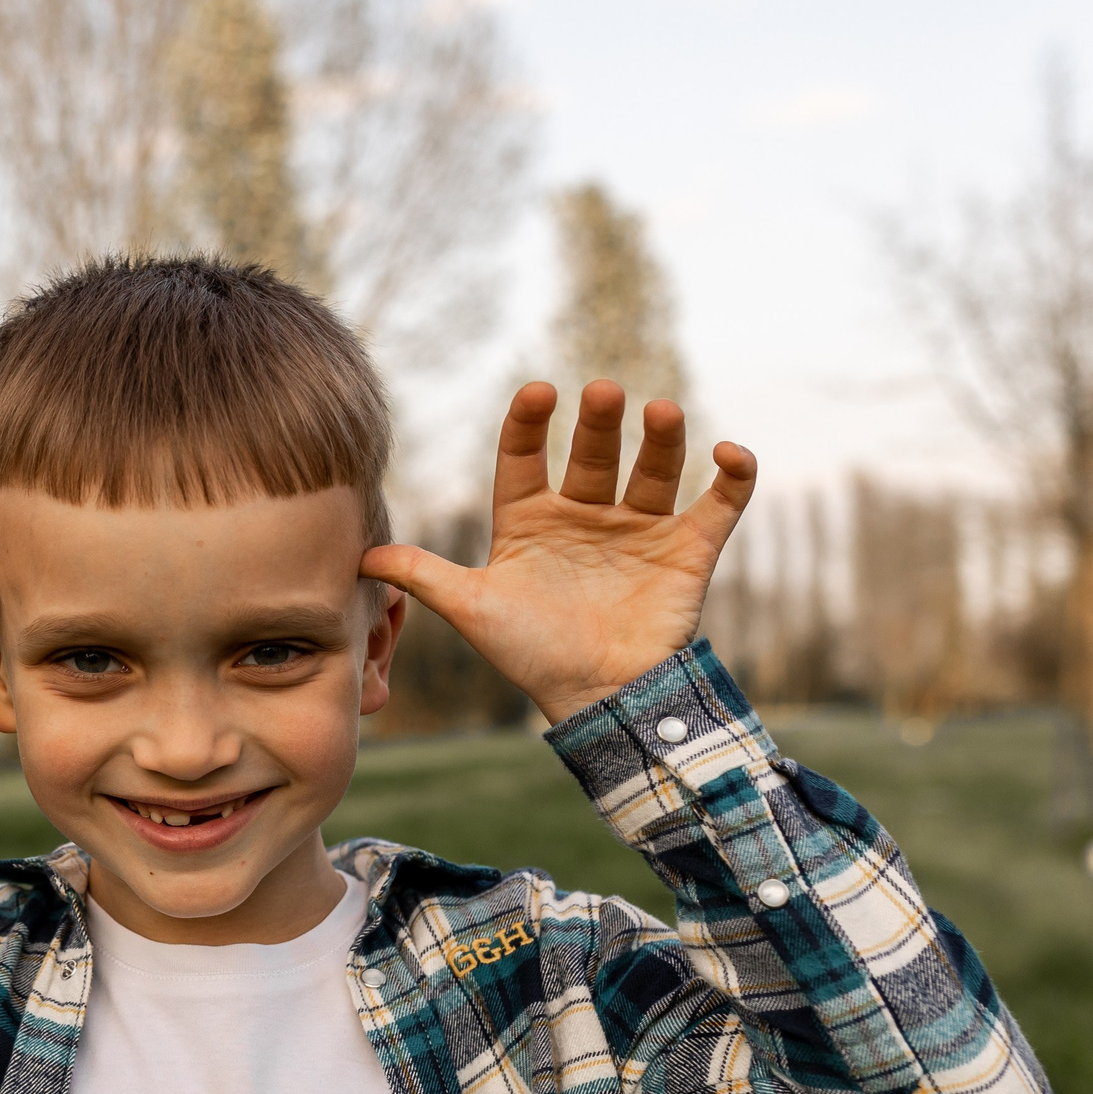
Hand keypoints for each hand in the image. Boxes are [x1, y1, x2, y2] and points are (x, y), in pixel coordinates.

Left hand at [361, 379, 756, 725]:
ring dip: (661, 440)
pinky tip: (730, 453)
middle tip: (602, 393)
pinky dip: (732, 479)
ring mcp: (638, 529)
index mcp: (530, 521)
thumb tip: (360, 556)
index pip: (526, 457)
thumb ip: (424, 576)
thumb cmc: (531, 654)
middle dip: (599, 424)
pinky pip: (717, 506)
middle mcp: (584, 515)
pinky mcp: (687, 551)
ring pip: (653, 469)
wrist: (598, 700)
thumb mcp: (473, 609)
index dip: (530, 425)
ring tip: (659, 413)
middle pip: (593, 455)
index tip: (537, 394)